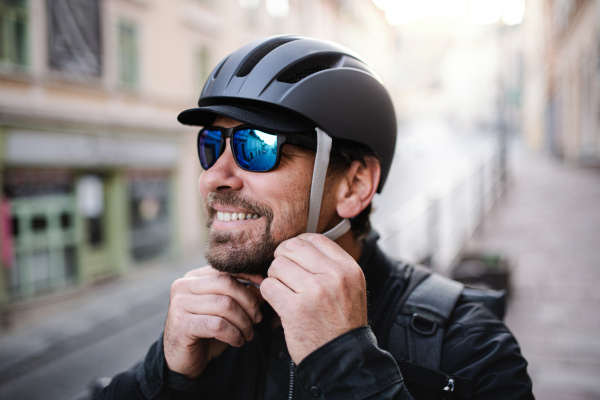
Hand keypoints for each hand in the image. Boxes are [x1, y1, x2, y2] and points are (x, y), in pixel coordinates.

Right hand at [163, 267, 263, 378]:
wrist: (183, 360)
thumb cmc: (207, 332)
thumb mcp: (226, 311)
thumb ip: (242, 296)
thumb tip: (263, 284)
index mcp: (194, 277)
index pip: (227, 270)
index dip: (250, 278)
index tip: (265, 292)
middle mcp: (183, 285)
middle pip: (227, 283)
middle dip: (248, 302)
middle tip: (257, 319)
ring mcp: (179, 303)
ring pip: (225, 305)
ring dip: (243, 322)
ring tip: (248, 334)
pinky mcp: (181, 324)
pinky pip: (218, 325)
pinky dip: (234, 334)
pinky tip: (238, 341)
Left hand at [260, 233, 366, 363]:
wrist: (343, 358)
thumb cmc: (342, 321)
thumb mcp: (350, 286)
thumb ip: (330, 263)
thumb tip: (300, 243)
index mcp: (347, 267)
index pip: (313, 239)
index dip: (297, 245)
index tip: (294, 257)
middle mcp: (333, 276)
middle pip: (292, 248)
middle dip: (282, 258)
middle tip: (283, 273)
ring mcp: (314, 292)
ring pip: (277, 266)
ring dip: (275, 278)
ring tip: (284, 291)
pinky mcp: (295, 309)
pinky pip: (268, 287)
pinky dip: (269, 294)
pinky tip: (279, 303)